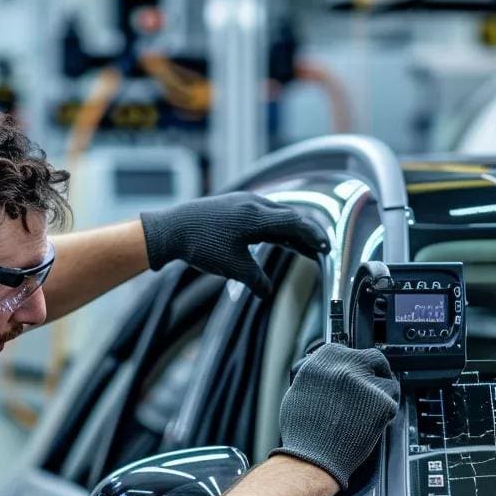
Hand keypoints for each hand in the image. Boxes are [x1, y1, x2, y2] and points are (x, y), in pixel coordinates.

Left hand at [140, 192, 328, 297]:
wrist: (170, 229)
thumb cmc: (201, 245)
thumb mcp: (233, 268)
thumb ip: (256, 280)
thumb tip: (266, 293)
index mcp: (258, 216)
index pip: (296, 223)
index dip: (313, 237)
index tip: (325, 248)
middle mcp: (253, 204)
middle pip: (290, 217)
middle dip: (306, 235)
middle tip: (319, 250)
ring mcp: (243, 202)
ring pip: (276, 215)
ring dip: (291, 231)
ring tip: (302, 248)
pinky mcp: (234, 206)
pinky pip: (263, 215)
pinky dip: (275, 227)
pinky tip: (277, 239)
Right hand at [271, 343, 399, 488]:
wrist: (312, 458)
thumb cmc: (303, 432)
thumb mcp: (299, 391)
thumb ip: (317, 376)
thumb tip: (328, 372)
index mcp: (323, 360)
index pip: (347, 350)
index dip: (354, 363)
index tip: (357, 371)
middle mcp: (344, 365)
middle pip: (372, 358)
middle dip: (375, 370)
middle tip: (376, 384)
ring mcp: (364, 382)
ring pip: (387, 379)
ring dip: (383, 392)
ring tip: (373, 409)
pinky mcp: (381, 401)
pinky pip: (393, 400)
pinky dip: (388, 410)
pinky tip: (376, 420)